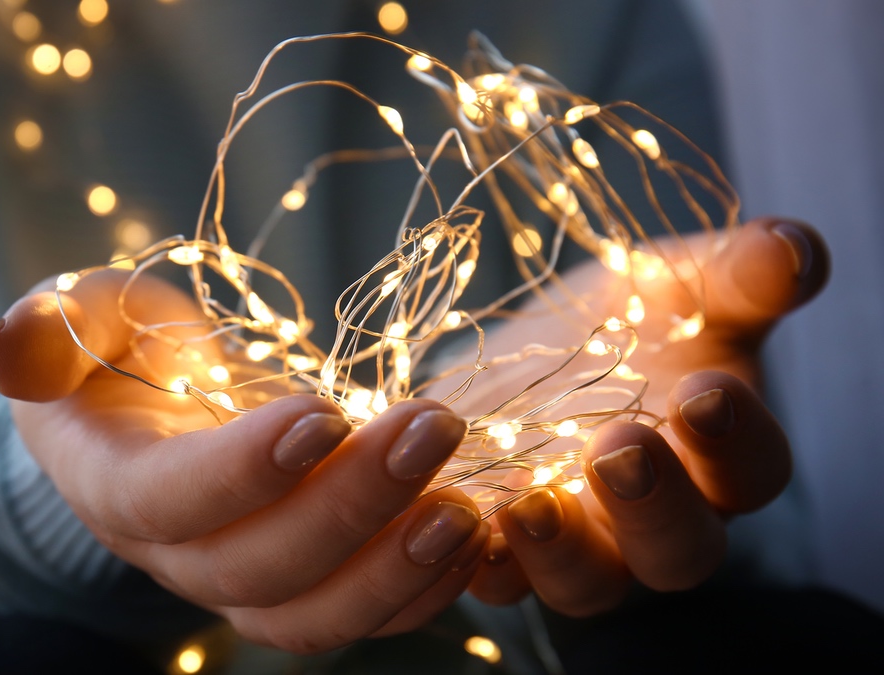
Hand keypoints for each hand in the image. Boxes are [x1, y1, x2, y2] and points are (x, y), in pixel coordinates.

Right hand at [0, 270, 489, 652]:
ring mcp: (239, 579)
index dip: (241, 471)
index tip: (320, 411)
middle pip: (257, 568)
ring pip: (311, 616)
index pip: (168, 501)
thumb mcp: (76, 315)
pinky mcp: (300, 582)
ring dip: (396, 570)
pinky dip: (420, 591)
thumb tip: (0, 347)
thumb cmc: (114, 349)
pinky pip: (358, 616)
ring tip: (467, 507)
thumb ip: (49, 326)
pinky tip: (475, 537)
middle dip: (351, 506)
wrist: (148, 408)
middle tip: (432, 426)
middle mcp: (175, 550)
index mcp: (113, 481)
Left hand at [466, 217, 829, 615]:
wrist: (526, 350)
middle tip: (618, 447)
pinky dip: (470, 557)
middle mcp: (653, 521)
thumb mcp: (672, 283)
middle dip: (654, 508)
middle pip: (679, 551)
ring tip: (526, 504)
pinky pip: (489, 577)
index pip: (752, 472)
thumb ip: (734, 272)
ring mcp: (575, 545)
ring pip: (585, 585)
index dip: (737, 442)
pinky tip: (444, 517)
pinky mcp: (496, 547)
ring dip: (558, 553)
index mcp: (715, 459)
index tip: (703, 391)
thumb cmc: (622, 321)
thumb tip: (796, 248)